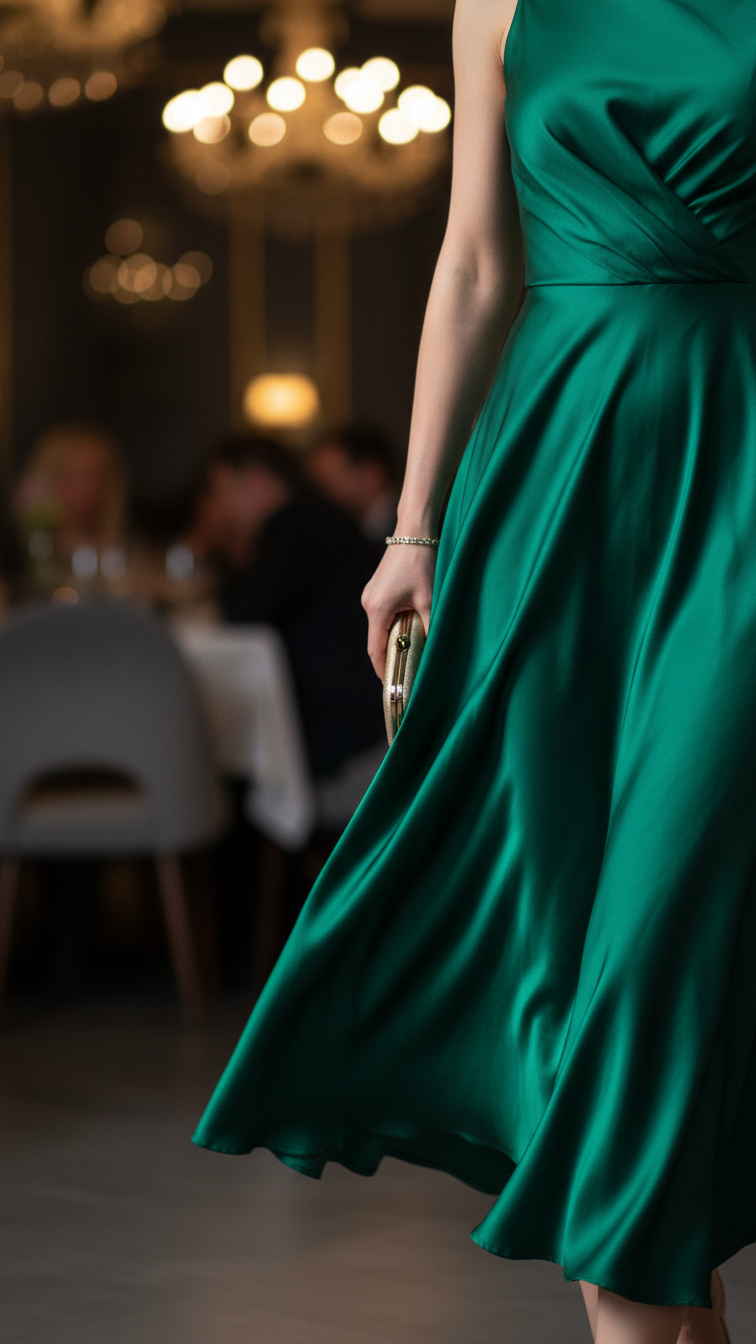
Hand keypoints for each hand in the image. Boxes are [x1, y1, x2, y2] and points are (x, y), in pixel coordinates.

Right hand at [362, 543, 436, 677]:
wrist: (415, 530)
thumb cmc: (423, 562)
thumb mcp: (430, 600)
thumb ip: (431, 628)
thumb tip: (435, 652)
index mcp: (377, 609)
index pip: (375, 650)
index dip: (384, 670)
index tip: (394, 686)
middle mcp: (369, 602)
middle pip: (377, 639)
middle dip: (392, 656)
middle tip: (409, 671)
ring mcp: (372, 594)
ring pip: (381, 626)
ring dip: (395, 639)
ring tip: (413, 651)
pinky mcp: (378, 587)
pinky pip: (384, 614)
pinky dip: (395, 625)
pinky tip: (412, 627)